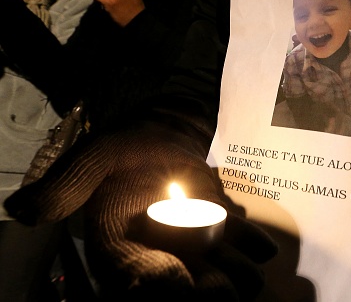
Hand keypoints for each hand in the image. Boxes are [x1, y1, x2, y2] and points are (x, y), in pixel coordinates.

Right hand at [4, 97, 277, 300]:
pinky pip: (238, 241)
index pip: (134, 278)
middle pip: (184, 286)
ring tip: (248, 274)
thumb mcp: (92, 160)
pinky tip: (264, 247)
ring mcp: (192, 240)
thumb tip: (20, 211)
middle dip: (205, 293)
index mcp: (121, 246)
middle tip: (222, 292)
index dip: (154, 284)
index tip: (176, 280)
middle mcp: (159, 250)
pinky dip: (252, 245)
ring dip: (234, 275)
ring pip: (216, 270)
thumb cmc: (122, 146)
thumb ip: (66, 187)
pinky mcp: (219, 224)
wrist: (158, 128)